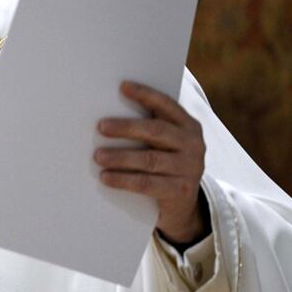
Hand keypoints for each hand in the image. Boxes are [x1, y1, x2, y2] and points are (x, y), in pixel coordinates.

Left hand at [94, 81, 206, 243]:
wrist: (183, 206)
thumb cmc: (165, 165)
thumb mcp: (164, 144)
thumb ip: (149, 127)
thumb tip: (109, 113)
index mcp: (188, 126)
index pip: (166, 105)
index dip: (145, 95)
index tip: (123, 86)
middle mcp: (193, 145)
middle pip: (156, 131)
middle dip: (127, 127)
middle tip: (100, 126)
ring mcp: (189, 168)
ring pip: (149, 159)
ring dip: (120, 157)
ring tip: (97, 156)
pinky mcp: (180, 191)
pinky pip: (147, 183)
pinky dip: (123, 180)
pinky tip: (105, 177)